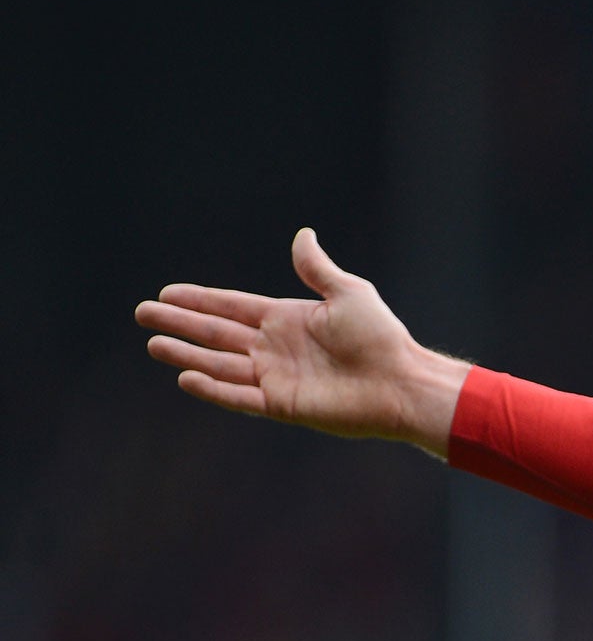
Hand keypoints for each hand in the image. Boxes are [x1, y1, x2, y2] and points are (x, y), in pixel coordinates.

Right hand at [135, 227, 469, 455]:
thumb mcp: (348, 293)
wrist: (400, 382)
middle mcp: (276, 348)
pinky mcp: (283, 405)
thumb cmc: (381, 338)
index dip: (200, 301)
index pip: (233, 307)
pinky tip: (186, 378)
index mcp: (288, 320)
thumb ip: (317, 268)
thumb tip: (303, 235)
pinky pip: (240, 397)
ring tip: (154, 344)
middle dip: (181, 324)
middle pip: (217, 334)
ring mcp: (277, 378)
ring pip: (221, 365)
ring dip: (187, 355)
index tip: (167, 293)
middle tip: (143, 314)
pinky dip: (213, 389)